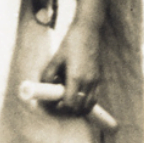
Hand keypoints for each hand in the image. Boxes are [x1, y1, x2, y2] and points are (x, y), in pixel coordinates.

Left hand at [37, 0, 106, 117]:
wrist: (88, 31)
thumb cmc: (70, 44)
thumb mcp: (55, 59)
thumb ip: (48, 75)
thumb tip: (44, 88)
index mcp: (76, 77)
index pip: (70, 103)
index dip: (61, 108)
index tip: (54, 105)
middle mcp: (88, 81)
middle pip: (81, 107)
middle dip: (70, 110)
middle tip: (60, 106)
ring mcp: (96, 79)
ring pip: (90, 103)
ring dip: (80, 108)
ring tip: (70, 105)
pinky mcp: (99, 77)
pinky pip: (95, 96)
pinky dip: (88, 101)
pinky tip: (80, 98)